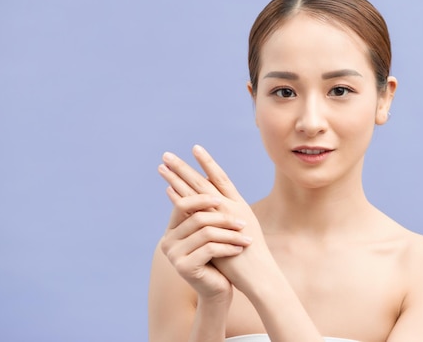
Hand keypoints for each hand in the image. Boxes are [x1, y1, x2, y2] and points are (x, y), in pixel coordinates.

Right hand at [158, 172, 251, 301]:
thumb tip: (206, 175)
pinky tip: (240, 248)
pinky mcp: (184, 268)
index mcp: (171, 229)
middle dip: (224, 219)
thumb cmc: (217, 257)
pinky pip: (210, 249)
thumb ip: (205, 211)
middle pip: (198, 218)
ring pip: (206, 233)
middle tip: (243, 221)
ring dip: (230, 234)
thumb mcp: (211, 232)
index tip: (220, 198)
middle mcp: (167, 241)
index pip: (182, 205)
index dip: (202, 199)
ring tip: (246, 237)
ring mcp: (173, 255)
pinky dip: (228, 247)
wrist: (218, 289)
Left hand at [160, 145, 272, 293]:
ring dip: (178, 177)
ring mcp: (224, 213)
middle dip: (185, 167)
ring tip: (163, 165)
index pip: (220, 177)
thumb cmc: (251, 259)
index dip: (207, 163)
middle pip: (204, 180)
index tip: (195, 149)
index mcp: (239, 204)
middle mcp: (231, 204)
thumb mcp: (239, 233)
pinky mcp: (216, 226)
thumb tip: (213, 217)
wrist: (259, 273)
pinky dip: (181, 198)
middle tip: (168, 155)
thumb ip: (227, 222)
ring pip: (197, 190)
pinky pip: (195, 209)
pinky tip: (168, 189)